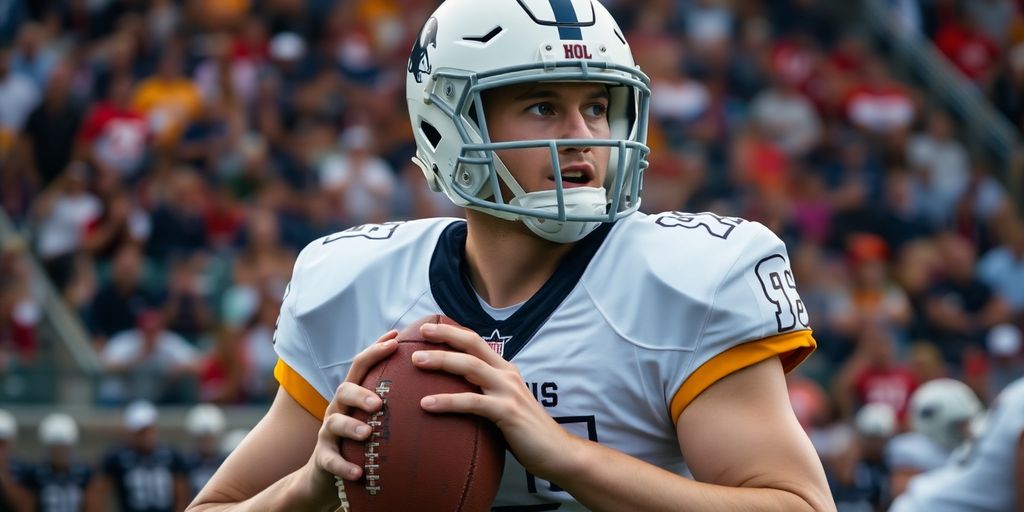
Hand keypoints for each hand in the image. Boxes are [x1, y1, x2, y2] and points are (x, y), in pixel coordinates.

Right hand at [303, 330, 398, 496]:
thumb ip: (396, 399)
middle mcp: (339, 409)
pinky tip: (358, 472)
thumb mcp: (376, 416)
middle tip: (379, 402)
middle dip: (361, 393)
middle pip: (344, 390)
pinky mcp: (324, 459)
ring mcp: (329, 433)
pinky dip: (343, 466)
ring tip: (368, 433)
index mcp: (354, 395)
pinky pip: (330, 461)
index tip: (395, 339)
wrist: (328, 474)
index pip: (361, 366)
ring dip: (351, 427)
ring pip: (334, 423)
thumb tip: (437, 385)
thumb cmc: (362, 439)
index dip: (375, 351)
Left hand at [412, 323, 580, 481]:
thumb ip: (485, 394)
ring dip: (441, 361)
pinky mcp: (507, 412)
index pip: (477, 342)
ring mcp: (508, 392)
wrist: (557, 452)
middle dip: (445, 335)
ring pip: (470, 367)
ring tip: (416, 360)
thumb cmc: (526, 433)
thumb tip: (455, 395)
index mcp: (505, 370)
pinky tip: (426, 404)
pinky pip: (472, 403)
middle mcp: (507, 374)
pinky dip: (447, 401)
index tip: (429, 327)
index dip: (454, 332)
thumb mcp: (504, 405)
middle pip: (472, 345)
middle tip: (421, 331)